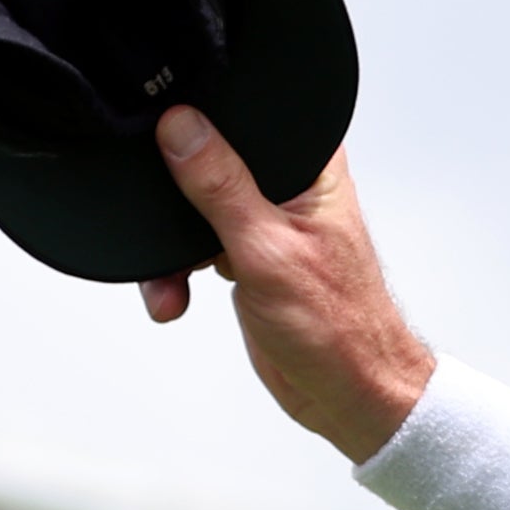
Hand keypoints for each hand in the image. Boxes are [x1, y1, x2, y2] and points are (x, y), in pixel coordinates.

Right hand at [136, 108, 437, 463]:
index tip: (163, 129)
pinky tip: (174, 293)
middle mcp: (290, 189)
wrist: (346, 395)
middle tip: (166, 220)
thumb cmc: (339, 329)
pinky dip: (176, 270)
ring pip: (196, 208)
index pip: (252, 115)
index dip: (207, 115)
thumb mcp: (268, 251)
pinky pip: (195, 246)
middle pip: (212, 160)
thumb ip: (222, 188)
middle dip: (176, 191)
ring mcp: (266, 223)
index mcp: (312, 169)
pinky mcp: (247, 256)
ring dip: (172, 244)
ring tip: (168, 277)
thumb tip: (183, 128)